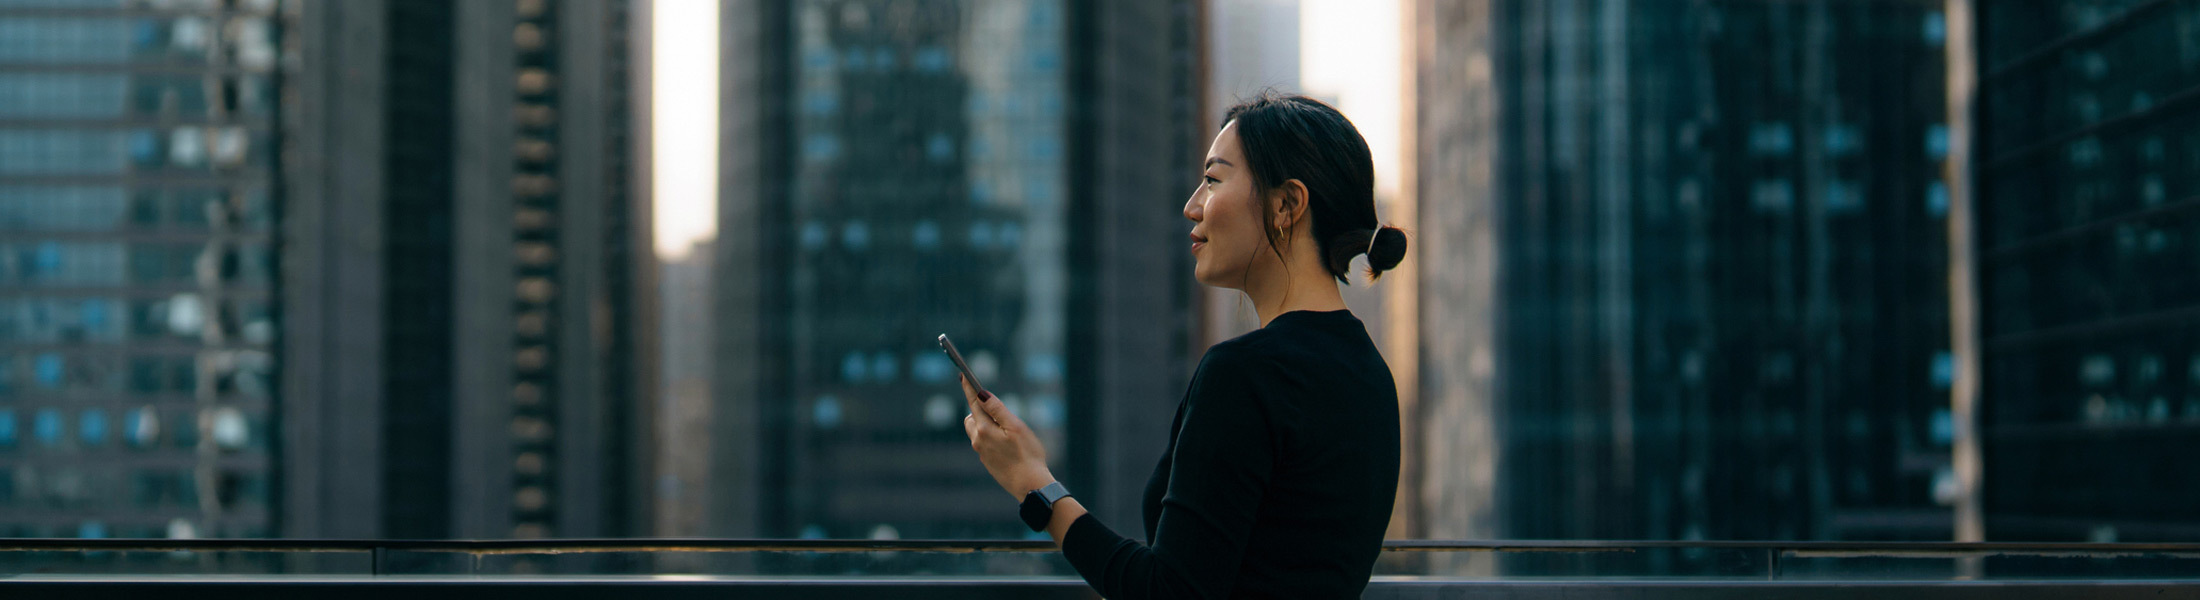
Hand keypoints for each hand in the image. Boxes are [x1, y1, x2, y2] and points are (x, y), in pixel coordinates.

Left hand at [960, 375, 1054, 499]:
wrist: (1030, 485)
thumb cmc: (1027, 454)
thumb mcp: (1016, 427)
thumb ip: (998, 410)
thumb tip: (982, 394)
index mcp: (984, 429)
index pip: (973, 402)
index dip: (968, 387)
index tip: (962, 374)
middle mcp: (978, 440)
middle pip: (973, 417)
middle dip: (980, 409)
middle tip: (1001, 412)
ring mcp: (982, 452)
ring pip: (978, 431)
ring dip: (986, 425)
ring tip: (1008, 431)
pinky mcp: (988, 462)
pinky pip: (985, 443)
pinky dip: (992, 438)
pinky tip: (1010, 447)